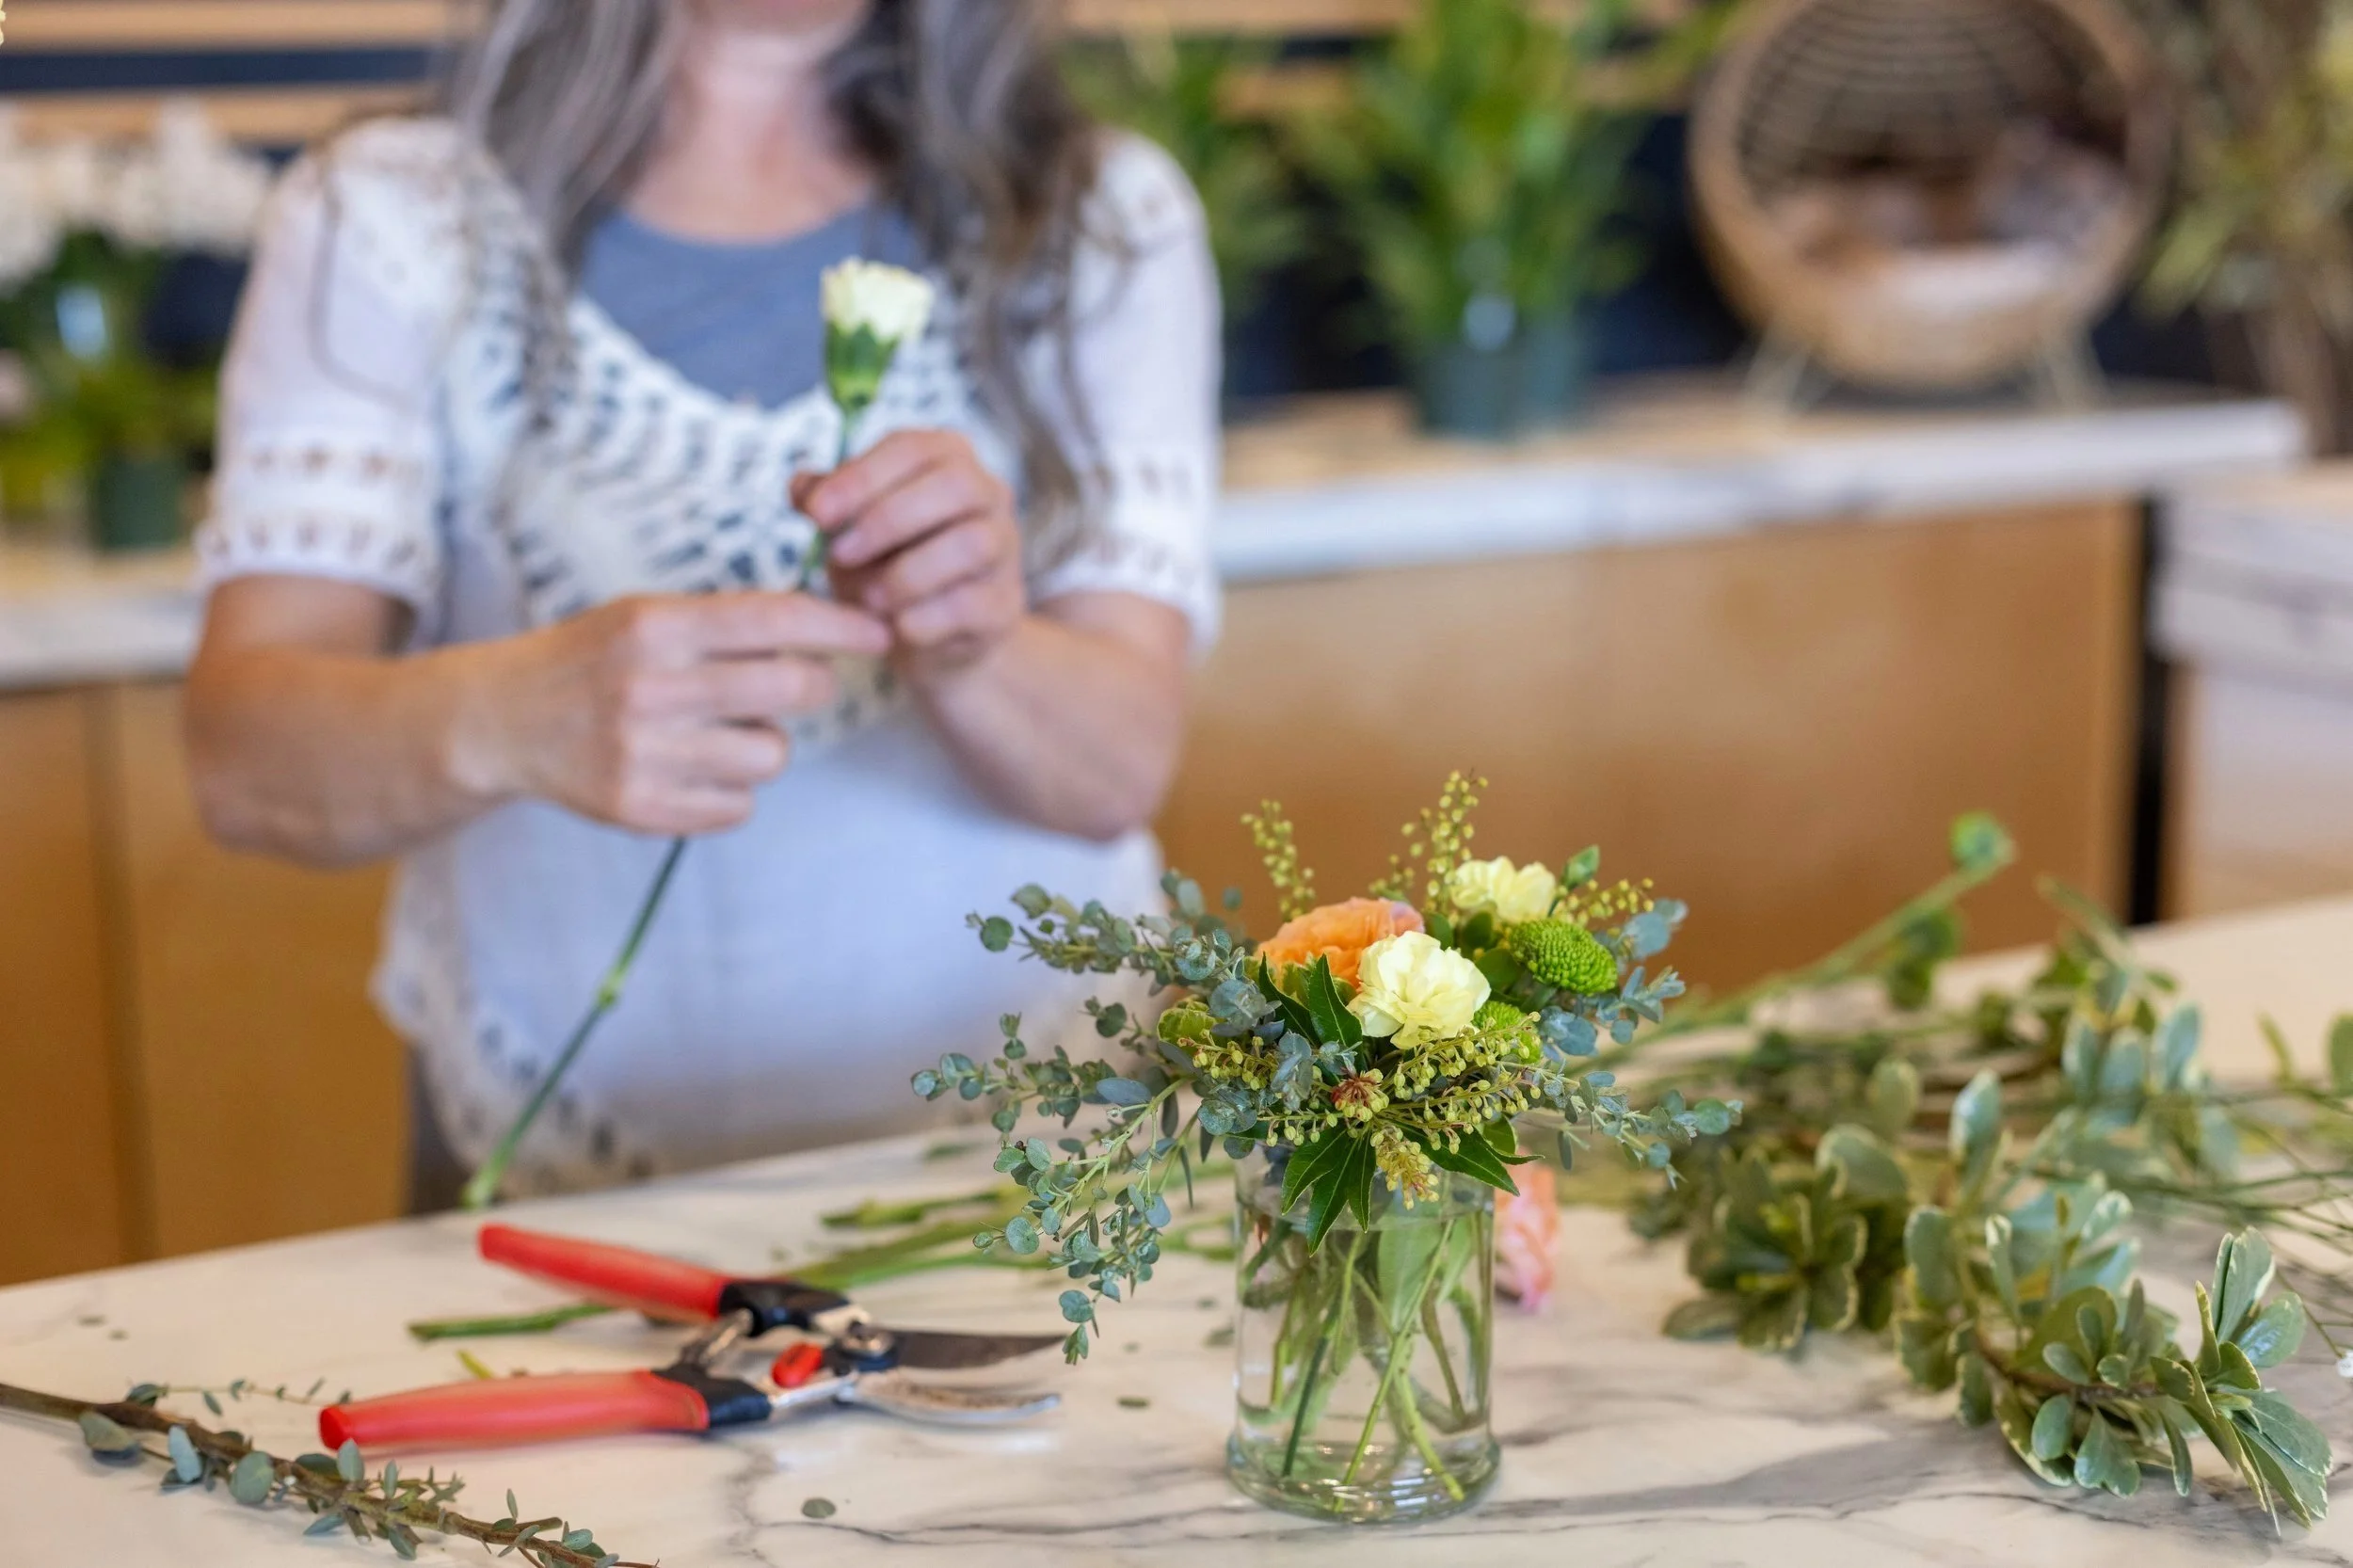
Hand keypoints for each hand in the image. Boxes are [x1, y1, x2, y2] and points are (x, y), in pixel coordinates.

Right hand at [454, 592, 889, 834]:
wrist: (502, 720)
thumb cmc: (595, 659)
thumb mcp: (647, 616)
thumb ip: (728, 622)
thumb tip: (829, 633)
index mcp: (656, 626)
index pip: (775, 620)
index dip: (841, 628)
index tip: (880, 635)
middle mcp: (650, 687)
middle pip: (790, 690)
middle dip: (814, 686)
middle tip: (802, 684)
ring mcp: (643, 753)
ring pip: (771, 756)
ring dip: (765, 744)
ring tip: (723, 731)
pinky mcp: (638, 808)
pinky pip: (738, 807)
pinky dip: (732, 790)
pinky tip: (693, 767)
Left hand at [792, 429, 1026, 675]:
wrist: (931, 635)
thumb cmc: (886, 563)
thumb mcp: (849, 526)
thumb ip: (825, 501)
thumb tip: (801, 487)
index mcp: (947, 458)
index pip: (913, 447)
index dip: (862, 477)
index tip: (816, 513)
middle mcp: (987, 494)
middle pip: (954, 486)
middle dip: (888, 519)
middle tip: (840, 554)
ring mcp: (1004, 549)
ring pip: (969, 544)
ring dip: (907, 574)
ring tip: (867, 598)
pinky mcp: (1004, 604)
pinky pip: (970, 605)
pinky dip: (923, 618)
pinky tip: (896, 627)